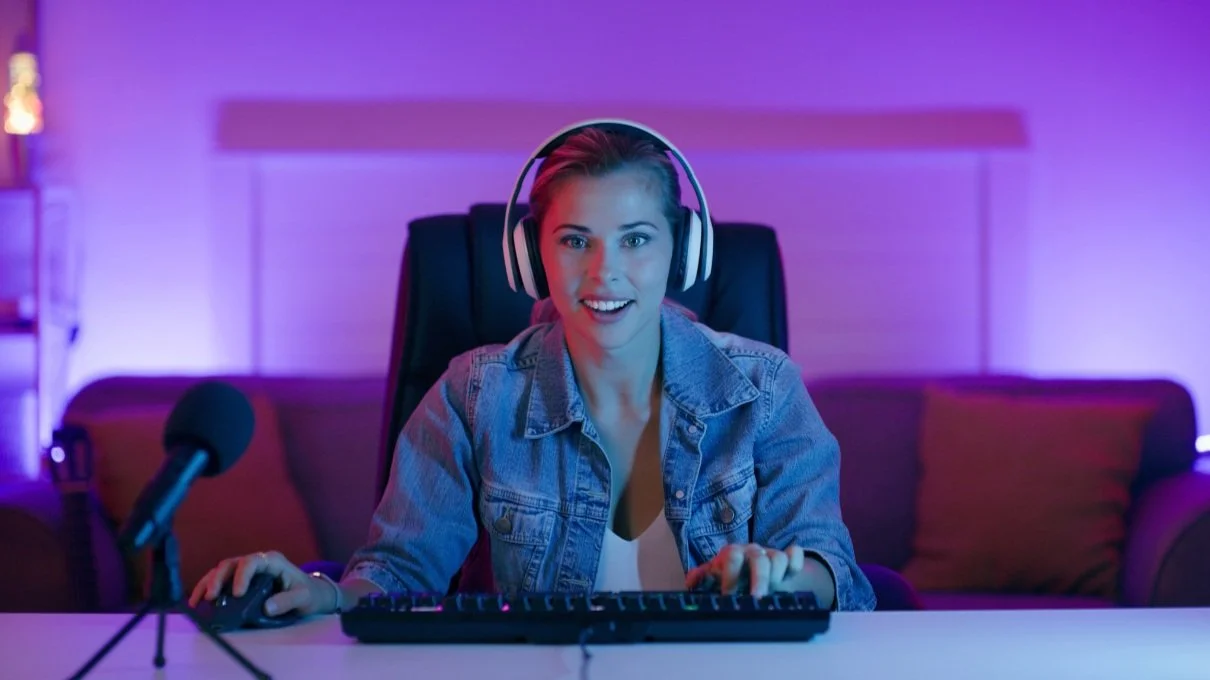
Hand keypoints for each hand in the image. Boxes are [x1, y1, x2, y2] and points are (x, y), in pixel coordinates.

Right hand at [187, 550, 336, 616]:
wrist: (309, 593)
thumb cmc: (307, 592)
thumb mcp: (303, 597)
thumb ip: (288, 601)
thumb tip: (267, 608)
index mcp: (273, 561)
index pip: (252, 562)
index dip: (242, 576)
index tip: (238, 594)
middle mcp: (257, 562)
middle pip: (231, 564)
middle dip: (218, 579)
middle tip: (211, 597)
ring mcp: (246, 571)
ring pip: (221, 571)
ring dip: (207, 584)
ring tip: (197, 601)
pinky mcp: (239, 581)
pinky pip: (220, 581)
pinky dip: (207, 589)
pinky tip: (197, 602)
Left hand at [685, 543, 806, 596]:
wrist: (751, 570)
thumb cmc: (730, 574)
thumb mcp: (712, 575)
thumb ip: (700, 577)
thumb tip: (690, 582)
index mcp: (733, 553)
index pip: (732, 557)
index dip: (730, 576)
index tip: (729, 596)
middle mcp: (752, 551)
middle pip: (759, 559)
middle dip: (759, 580)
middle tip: (757, 599)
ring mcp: (770, 554)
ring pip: (778, 558)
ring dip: (776, 576)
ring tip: (772, 592)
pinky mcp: (787, 559)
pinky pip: (796, 555)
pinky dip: (796, 562)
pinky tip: (791, 574)